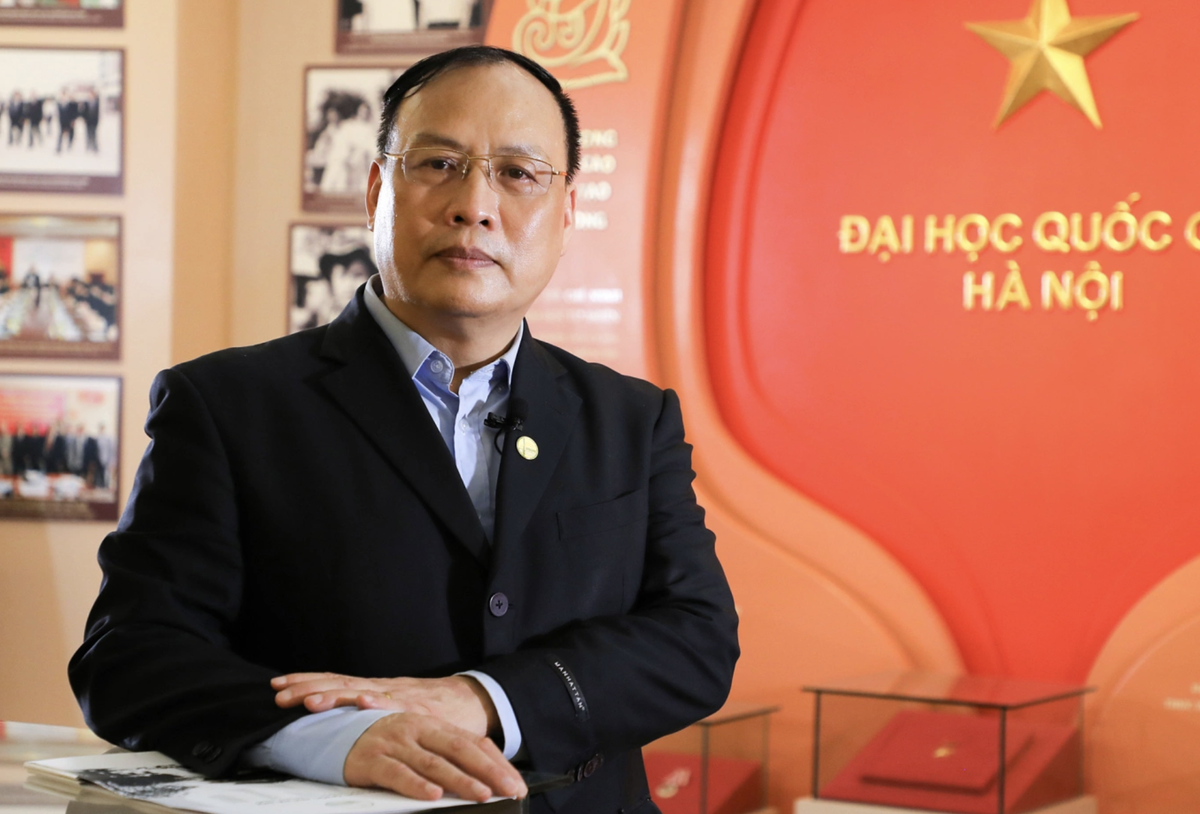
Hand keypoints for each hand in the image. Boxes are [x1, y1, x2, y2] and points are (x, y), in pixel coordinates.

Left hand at [271, 673, 496, 737]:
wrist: (473, 702)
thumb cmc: (431, 709)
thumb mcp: (393, 707)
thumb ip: (368, 711)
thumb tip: (333, 719)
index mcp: (374, 689)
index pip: (333, 681)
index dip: (305, 681)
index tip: (277, 684)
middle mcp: (383, 688)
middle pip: (340, 683)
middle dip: (308, 687)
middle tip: (279, 693)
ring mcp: (401, 697)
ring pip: (363, 692)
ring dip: (336, 695)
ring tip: (310, 701)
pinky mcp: (420, 710)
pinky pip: (398, 706)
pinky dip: (380, 704)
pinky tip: (364, 703)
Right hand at [344, 712, 526, 801]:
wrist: (334, 732)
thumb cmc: (386, 743)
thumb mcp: (420, 742)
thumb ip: (449, 754)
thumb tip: (486, 774)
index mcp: (434, 725)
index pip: (473, 744)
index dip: (497, 764)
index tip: (516, 784)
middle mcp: (417, 730)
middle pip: (459, 749)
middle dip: (488, 772)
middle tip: (509, 790)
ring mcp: (395, 743)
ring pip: (433, 763)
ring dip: (460, 779)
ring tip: (481, 794)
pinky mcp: (373, 760)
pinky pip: (398, 774)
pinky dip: (416, 785)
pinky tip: (432, 794)